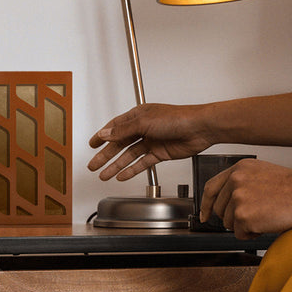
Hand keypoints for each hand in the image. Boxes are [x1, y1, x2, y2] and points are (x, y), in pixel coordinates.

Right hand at [88, 103, 211, 181]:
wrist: (199, 128)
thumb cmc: (177, 118)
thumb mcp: (144, 122)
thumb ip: (123, 130)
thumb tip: (104, 133)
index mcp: (138, 116)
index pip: (115, 127)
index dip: (102, 136)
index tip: (91, 144)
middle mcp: (144, 128)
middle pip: (120, 144)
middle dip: (105, 155)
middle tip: (93, 165)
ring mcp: (152, 141)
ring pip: (129, 156)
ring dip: (116, 165)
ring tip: (104, 175)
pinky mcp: (161, 153)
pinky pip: (143, 163)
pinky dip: (132, 170)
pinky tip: (122, 176)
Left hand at [201, 160, 291, 237]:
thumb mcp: (262, 174)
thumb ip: (242, 183)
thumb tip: (228, 202)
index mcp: (239, 168)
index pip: (211, 188)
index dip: (206, 204)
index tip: (205, 215)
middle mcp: (235, 180)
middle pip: (220, 210)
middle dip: (235, 218)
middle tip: (257, 216)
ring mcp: (238, 197)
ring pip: (229, 224)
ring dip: (246, 226)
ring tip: (266, 216)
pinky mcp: (243, 215)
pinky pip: (240, 234)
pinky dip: (253, 234)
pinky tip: (268, 223)